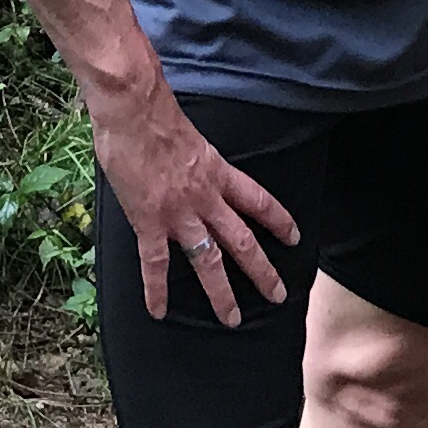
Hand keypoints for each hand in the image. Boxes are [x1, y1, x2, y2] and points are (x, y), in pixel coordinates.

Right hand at [90, 76, 301, 324]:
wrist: (132, 109)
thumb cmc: (153, 110)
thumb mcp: (188, 131)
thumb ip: (192, 154)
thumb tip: (184, 160)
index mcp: (216, 171)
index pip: (258, 201)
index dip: (279, 221)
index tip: (294, 237)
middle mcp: (205, 197)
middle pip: (242, 240)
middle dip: (262, 271)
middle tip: (278, 295)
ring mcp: (178, 213)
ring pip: (208, 260)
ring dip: (222, 292)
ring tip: (233, 319)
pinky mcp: (149, 222)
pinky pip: (156, 264)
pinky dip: (157, 291)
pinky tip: (159, 312)